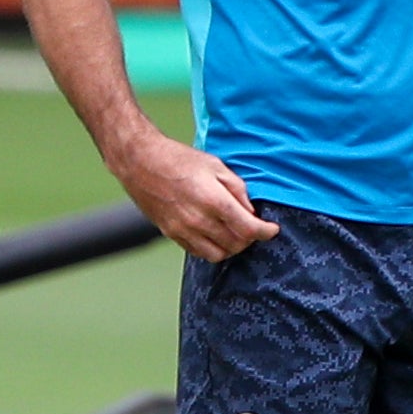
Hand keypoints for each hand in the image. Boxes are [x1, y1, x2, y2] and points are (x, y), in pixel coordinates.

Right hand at [110, 130, 276, 262]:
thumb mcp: (216, 165)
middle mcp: (199, 221)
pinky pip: (199, 253)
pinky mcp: (172, 235)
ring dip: (231, 247)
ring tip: (233, 233)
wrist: (141, 162)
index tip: (272, 229)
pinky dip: (212, 248)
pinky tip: (214, 234)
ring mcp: (184, 231)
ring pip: (218, 254)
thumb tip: (250, 210)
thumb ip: (237, 189)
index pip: (249, 229)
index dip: (265, 232)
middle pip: (236, 244)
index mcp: (214, 201)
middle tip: (251, 227)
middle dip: (249, 238)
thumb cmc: (179, 159)